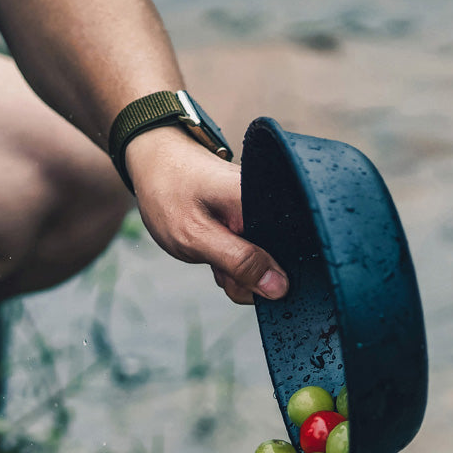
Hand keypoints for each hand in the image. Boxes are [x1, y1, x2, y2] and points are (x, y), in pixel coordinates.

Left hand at [123, 127, 288, 304]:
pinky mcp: (251, 229)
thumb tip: (280, 288)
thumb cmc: (170, 191)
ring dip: (233, 274)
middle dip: (245, 279)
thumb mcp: (197, 235)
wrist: (156, 164)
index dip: (273, 278)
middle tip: (217, 265)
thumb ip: (239, 262)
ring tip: (209, 252)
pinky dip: (229, 266)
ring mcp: (261, 221)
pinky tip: (212, 253)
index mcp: (268, 204)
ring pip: (260, 270)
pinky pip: (249, 262)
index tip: (239, 276)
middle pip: (277, 267)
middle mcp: (272, 210)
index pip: (295, 254)